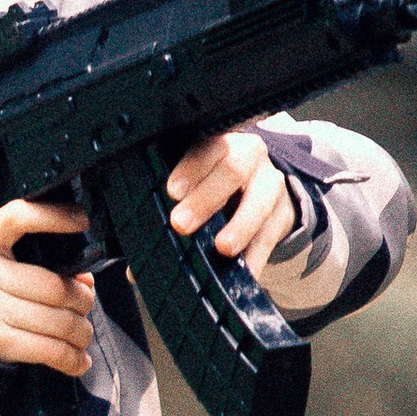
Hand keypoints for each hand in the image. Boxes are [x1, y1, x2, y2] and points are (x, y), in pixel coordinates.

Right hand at [0, 195, 94, 375]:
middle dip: (83, 299)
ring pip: (58, 320)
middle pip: (54, 286)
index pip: (18, 217)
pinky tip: (79, 360)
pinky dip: (71, 358)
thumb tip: (84, 282)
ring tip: (83, 333)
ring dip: (81, 331)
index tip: (82, 220)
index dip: (53, 217)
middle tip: (86, 304)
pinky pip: (48, 349)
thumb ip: (35, 258)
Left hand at [166, 126, 293, 275]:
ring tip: (222, 248)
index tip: (171, 192)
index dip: (190, 168)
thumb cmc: (212, 189)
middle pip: (232, 169)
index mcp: (217, 144)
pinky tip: (245, 271)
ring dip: (240, 225)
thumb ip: (161, 215)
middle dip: (206, 198)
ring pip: (260, 198)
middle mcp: (247, 156)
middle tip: (181, 224)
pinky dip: (257, 255)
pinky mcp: (284, 212)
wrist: (260, 194)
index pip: (205, 146)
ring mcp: (270, 182)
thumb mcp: (191, 189)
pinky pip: (272, 233)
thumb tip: (132, 269)